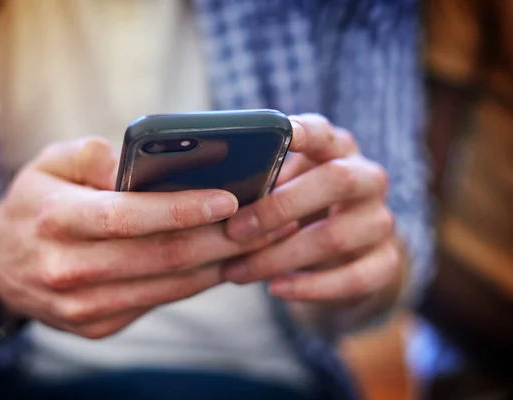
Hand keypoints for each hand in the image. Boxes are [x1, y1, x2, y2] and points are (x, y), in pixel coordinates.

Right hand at [0, 138, 295, 338]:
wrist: (0, 265)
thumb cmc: (35, 203)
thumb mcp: (49, 162)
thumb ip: (93, 155)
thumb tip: (142, 162)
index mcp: (56, 220)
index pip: (128, 216)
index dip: (182, 209)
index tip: (230, 198)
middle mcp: (69, 269)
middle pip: (161, 257)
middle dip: (222, 239)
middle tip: (268, 219)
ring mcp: (84, 306)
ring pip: (169, 286)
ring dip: (221, 263)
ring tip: (263, 240)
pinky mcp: (99, 326)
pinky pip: (161, 303)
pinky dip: (198, 282)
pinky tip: (226, 261)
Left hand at [222, 114, 401, 306]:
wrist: (348, 246)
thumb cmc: (299, 204)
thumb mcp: (284, 184)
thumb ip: (259, 179)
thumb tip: (208, 189)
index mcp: (337, 150)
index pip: (325, 132)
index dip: (306, 131)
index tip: (283, 133)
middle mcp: (367, 179)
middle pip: (336, 181)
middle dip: (280, 207)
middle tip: (234, 231)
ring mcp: (380, 221)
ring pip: (336, 237)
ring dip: (280, 257)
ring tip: (237, 271)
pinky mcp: (386, 261)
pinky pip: (353, 278)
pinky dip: (310, 287)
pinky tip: (275, 289)